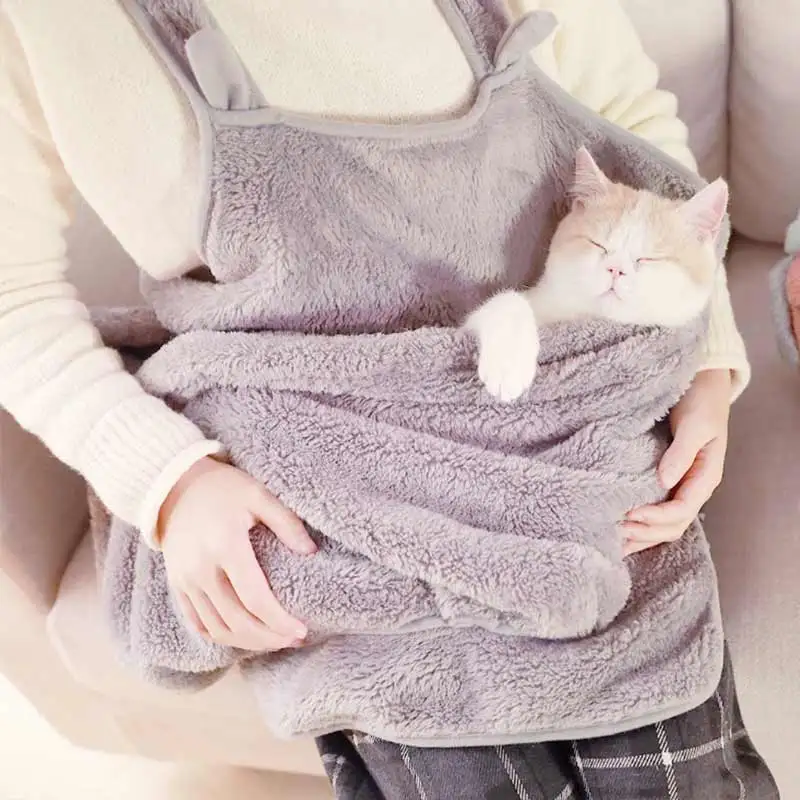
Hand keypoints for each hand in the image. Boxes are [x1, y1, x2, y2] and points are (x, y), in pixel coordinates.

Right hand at [159, 456, 315, 650]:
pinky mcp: (177, 585)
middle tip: (294, 639)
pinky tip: (244, 636)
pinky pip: (198, 623)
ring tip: (274, 641)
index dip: (279, 620)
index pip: (255, 598)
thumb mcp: (259, 495)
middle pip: (237, 620)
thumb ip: (286, 522)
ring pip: (217, 628)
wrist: (174, 485)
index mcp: (225, 546)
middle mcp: (201, 569)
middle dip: (269, 637)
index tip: (302, 630)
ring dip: (247, 642)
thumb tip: (311, 552)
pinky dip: (221, 636)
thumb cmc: (224, 488)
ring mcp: (185, 580)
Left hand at [621, 369, 731, 555]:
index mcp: (706, 475)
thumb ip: (681, 452)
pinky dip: (641, 523)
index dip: (657, 516)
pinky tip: (621, 528)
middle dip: (647, 532)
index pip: (683, 509)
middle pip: (675, 524)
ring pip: (666, 523)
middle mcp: (694, 486)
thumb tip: (664, 481)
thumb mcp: (695, 424)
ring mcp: (681, 485)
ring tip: (616, 541)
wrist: (701, 384)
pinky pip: (657, 509)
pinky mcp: (668, 479)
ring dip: (643, 534)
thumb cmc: (700, 401)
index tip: (630, 513)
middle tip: (617, 532)